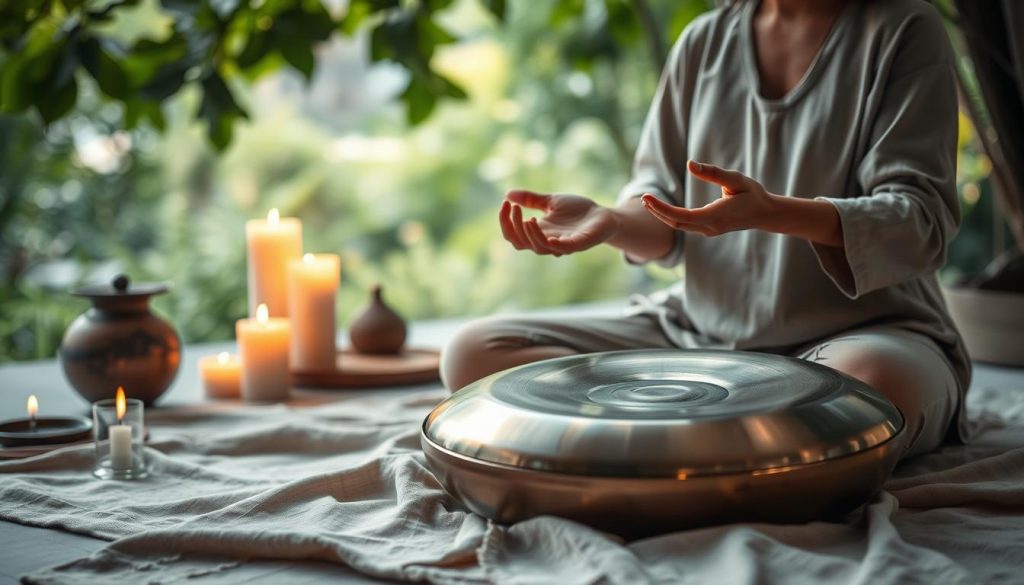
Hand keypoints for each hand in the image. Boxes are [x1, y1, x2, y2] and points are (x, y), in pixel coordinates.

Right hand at [499, 190, 619, 255]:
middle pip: (520, 243)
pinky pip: (562, 249)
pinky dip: (552, 243)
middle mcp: (546, 241)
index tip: (505, 202)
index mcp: (538, 231)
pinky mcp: (578, 244)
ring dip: (530, 234)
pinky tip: (546, 231)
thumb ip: (531, 199)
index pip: (513, 234)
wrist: (603, 215)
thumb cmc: (578, 210)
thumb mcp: (551, 201)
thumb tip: (507, 193)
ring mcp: (562, 245)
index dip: (505, 221)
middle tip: (514, 207)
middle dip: (512, 226)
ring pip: (538, 248)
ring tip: (528, 218)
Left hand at [641, 161, 774, 236]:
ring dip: (662, 215)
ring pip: (679, 226)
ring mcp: (708, 231)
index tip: (647, 197)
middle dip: (657, 211)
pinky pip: (685, 225)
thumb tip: (690, 164)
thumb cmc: (752, 194)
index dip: (661, 208)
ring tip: (648, 201)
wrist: (765, 214)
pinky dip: (671, 217)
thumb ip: (713, 172)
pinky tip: (661, 207)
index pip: (681, 216)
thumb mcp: (736, 179)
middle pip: (675, 223)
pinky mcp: (708, 229)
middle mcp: (710, 227)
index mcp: (716, 215)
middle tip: (643, 197)